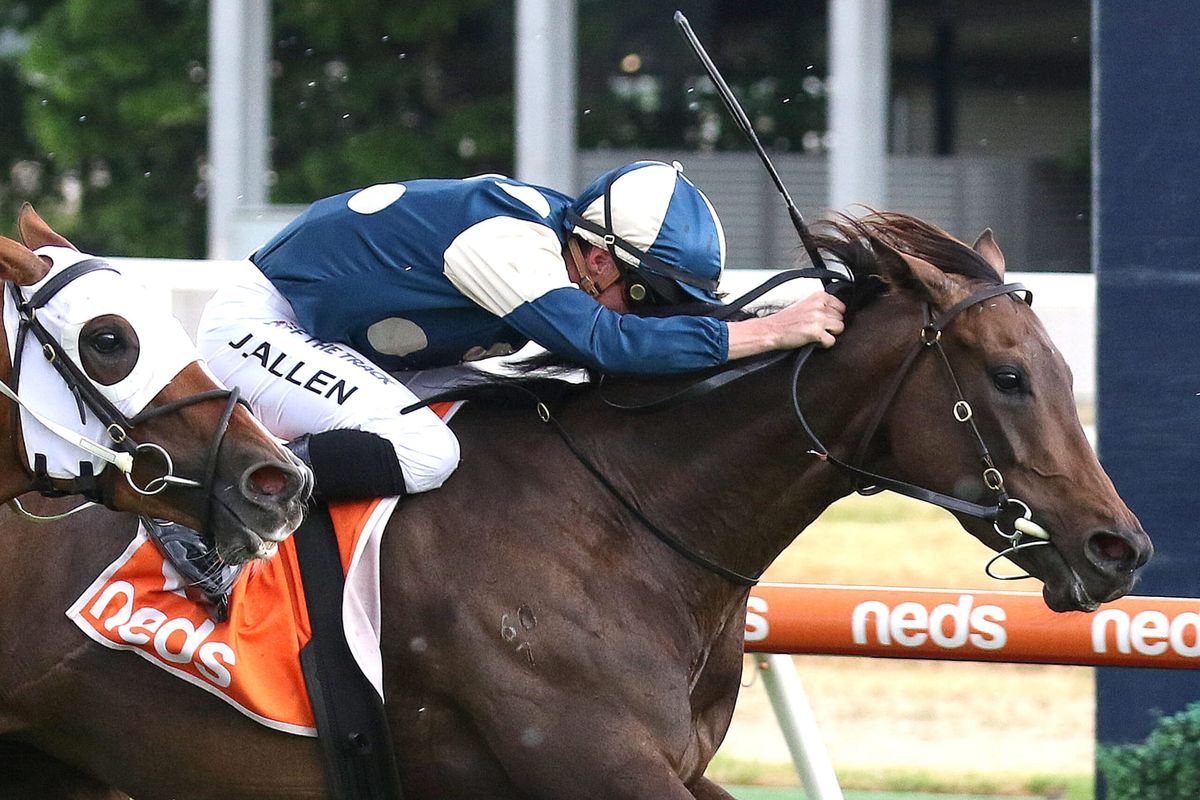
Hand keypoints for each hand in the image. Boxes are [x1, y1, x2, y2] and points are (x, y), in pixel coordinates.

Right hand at [726, 291, 845, 359]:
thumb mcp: (805, 304)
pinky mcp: (816, 333)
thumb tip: (839, 313)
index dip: (834, 315)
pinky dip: (824, 344)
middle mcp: (820, 305)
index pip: (841, 306)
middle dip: (832, 325)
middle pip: (841, 318)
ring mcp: (818, 319)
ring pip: (839, 329)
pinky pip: (832, 341)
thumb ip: (822, 305)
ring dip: (830, 334)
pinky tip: (813, 340)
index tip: (825, 320)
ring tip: (816, 334)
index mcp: (818, 296)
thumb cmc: (786, 320)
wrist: (771, 329)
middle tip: (817, 328)